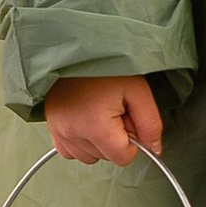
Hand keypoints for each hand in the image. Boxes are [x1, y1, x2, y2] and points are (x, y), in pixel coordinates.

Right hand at [43, 72, 163, 165]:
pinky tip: (87, 120)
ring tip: (99, 111)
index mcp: (95, 126)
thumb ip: (150, 123)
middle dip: (116, 138)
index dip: (133, 139)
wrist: (75, 48)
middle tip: (113, 108)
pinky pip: (72, 151)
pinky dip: (82, 141)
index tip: (127, 116)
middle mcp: (72, 132)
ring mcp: (59, 132)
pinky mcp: (52, 129)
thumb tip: (153, 148)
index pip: (123, 158)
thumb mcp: (137, 89)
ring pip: (90, 156)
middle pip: (107, 157)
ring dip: (99, 141)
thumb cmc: (104, 65)